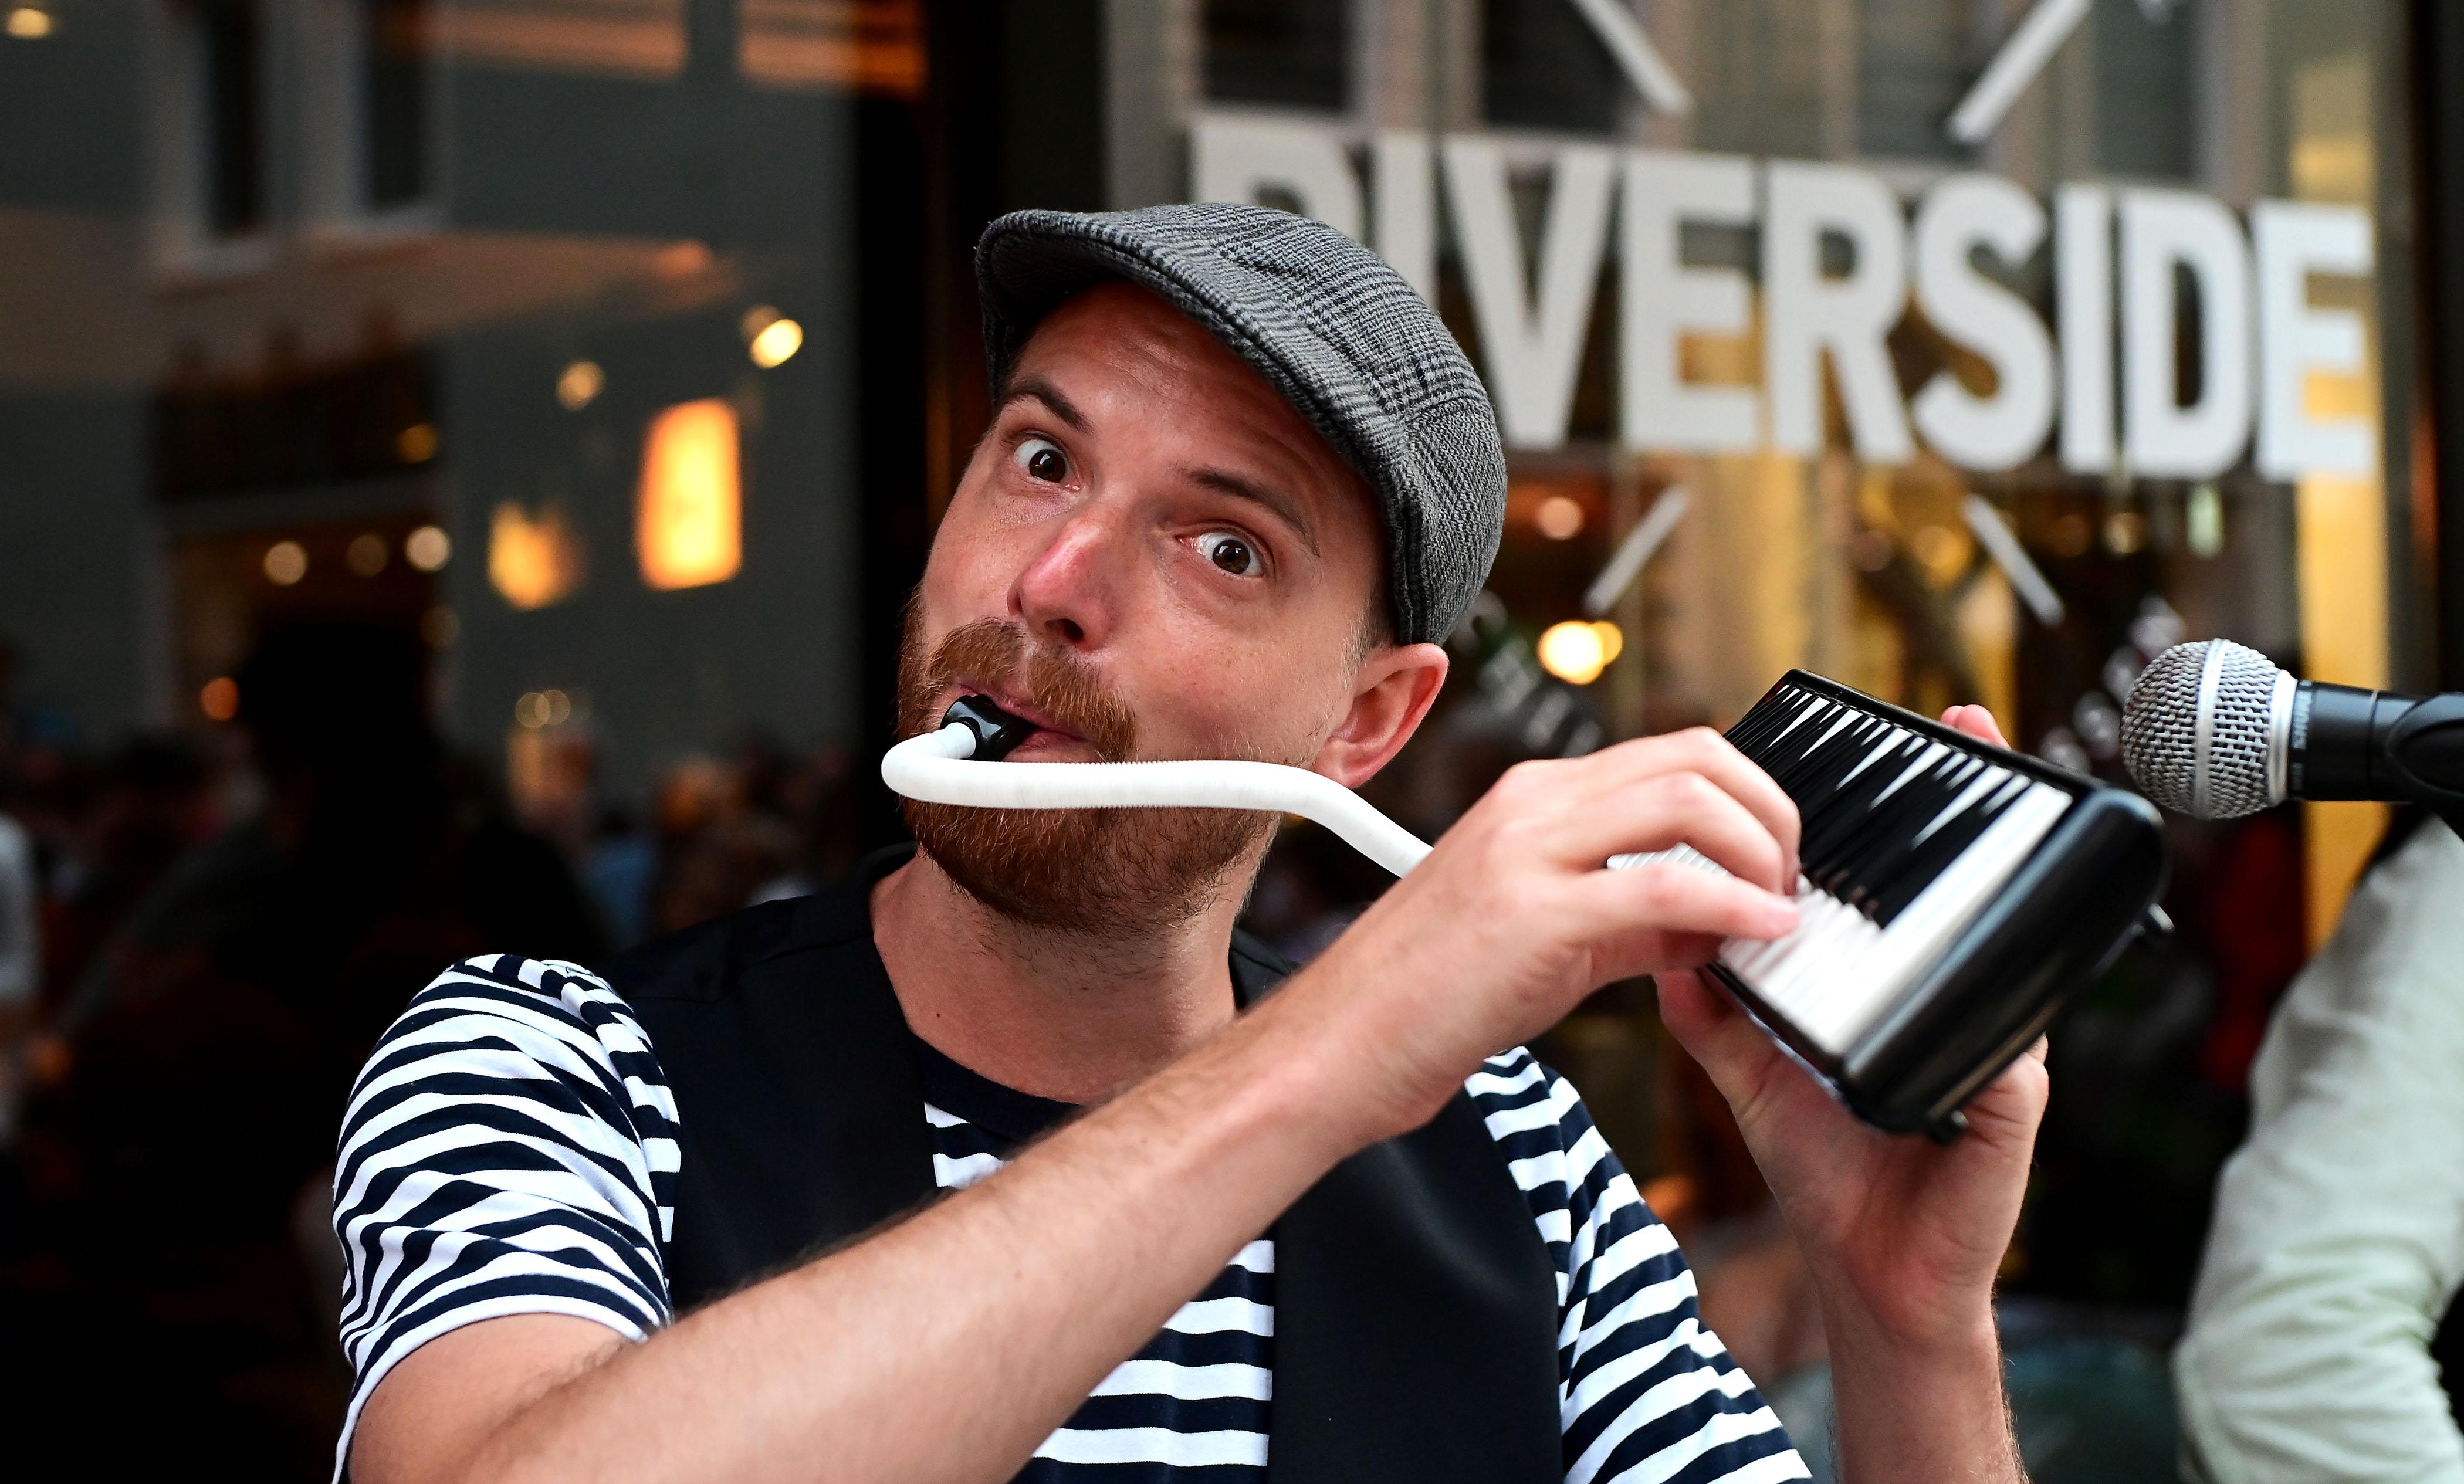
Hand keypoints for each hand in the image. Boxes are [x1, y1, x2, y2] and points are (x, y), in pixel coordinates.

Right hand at [1284, 728, 1804, 1146]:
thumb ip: (1636, 918)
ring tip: (1781, 910)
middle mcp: (1533, 804)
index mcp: (1533, 799)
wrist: (1337, 1049)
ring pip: (1689, 799)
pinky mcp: (1533, 914)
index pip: (1672, 755)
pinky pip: (1665, 886)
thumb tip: (1723, 920)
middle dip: (1774, 813)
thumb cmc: (1428, 1001)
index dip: (1750, 799)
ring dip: (1763, 851)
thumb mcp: (1550, 940)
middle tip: (1794, 881)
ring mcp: (1529, 850)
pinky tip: (1763, 936)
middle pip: (1697, 756)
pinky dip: (1735, 906)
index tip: (1777, 860)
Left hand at [1655, 704, 2045, 1351]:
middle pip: (1978, 899)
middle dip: (1981, 815)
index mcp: (1899, 988)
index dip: (1919, 811)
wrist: (1868, 1274)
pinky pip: (2012, 1056)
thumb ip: (1712, 1005)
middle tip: (1968, 734)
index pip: (1914, 887)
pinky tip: (1983, 996)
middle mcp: (1957, 1007)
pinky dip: (1996, 1026)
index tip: (1915, 729)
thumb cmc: (1825, 1166)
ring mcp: (1994, 1053)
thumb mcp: (1756, 1071)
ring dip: (2000, 897)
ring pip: (2007, 959)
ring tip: (1994, 820)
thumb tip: (1663, 935)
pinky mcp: (2010, 1112)